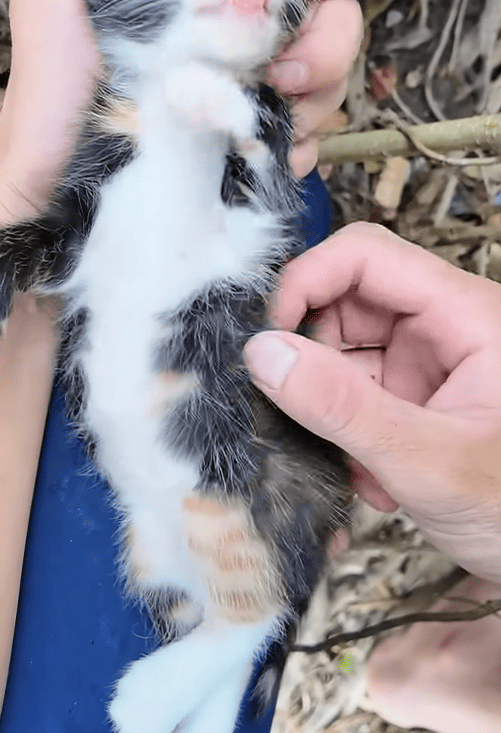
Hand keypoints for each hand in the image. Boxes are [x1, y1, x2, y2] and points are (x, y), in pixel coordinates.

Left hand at [0, 0, 471, 215]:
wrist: (48, 196)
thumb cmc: (48, 95)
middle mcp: (240, 45)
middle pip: (335, 26)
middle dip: (328, 44)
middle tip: (277, 68)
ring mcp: (250, 104)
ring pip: (330, 90)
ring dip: (311, 99)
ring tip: (251, 112)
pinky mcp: (249, 159)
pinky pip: (305, 148)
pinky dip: (292, 148)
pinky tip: (251, 154)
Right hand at [243, 223, 500, 583]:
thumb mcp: (428, 461)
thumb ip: (342, 407)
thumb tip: (264, 354)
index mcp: (467, 315)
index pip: (367, 256)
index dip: (307, 280)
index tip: (270, 335)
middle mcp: (445, 327)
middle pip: (347, 300)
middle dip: (313, 355)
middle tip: (300, 409)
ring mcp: (429, 363)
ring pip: (343, 350)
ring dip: (328, 405)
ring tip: (350, 460)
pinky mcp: (416, 397)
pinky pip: (354, 393)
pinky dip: (345, 433)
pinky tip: (372, 477)